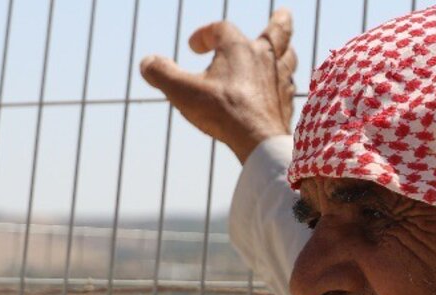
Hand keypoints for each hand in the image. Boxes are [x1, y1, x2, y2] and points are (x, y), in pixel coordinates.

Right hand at [139, 10, 298, 162]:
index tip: (193, 48)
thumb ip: (161, 73)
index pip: (221, 29)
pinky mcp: (286, 103)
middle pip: (278, 33)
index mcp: (239, 48)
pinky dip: (285, 82)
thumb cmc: (222, 112)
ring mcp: (279, 81)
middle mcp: (264, 59)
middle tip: (284, 13)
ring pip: (289, 58)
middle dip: (279, 22)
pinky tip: (282, 87)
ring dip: (286, 51)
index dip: (204, 34)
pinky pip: (289, 86)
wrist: (259, 141)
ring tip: (285, 49)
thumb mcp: (181, 91)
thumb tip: (147, 62)